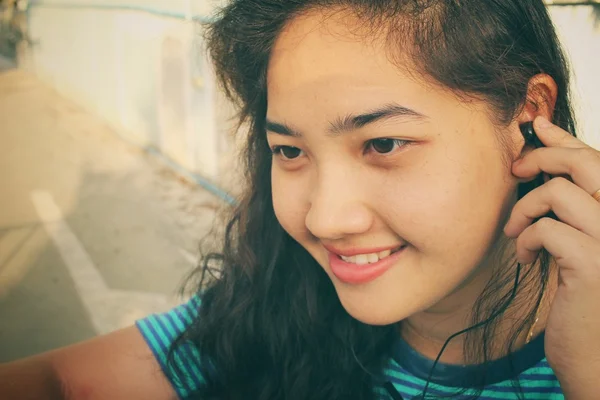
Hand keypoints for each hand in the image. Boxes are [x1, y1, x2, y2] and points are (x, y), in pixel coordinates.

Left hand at [503, 116, 599, 398]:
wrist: (596, 356)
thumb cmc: (583, 298)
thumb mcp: (578, 243)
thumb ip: (569, 204)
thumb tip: (543, 153)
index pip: (597, 159)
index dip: (565, 138)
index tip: (535, 127)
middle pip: (585, 163)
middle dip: (541, 159)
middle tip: (516, 172)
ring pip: (558, 192)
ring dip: (525, 209)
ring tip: (518, 233)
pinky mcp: (594, 265)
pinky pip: (546, 228)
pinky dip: (526, 239)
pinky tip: (527, 259)